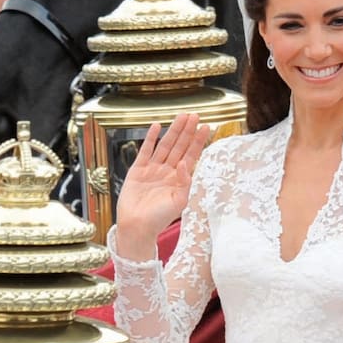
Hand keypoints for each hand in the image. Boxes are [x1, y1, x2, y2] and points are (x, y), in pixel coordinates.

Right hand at [114, 113, 209, 259]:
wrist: (137, 227)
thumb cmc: (159, 219)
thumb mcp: (179, 203)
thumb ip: (185, 184)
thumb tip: (186, 164)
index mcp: (179, 179)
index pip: (191, 156)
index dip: (198, 141)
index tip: (206, 127)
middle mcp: (168, 172)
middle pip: (180, 146)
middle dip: (187, 131)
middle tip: (195, 115)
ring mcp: (153, 169)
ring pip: (165, 145)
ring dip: (173, 131)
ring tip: (181, 116)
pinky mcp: (138, 170)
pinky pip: (145, 150)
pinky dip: (151, 138)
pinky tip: (157, 126)